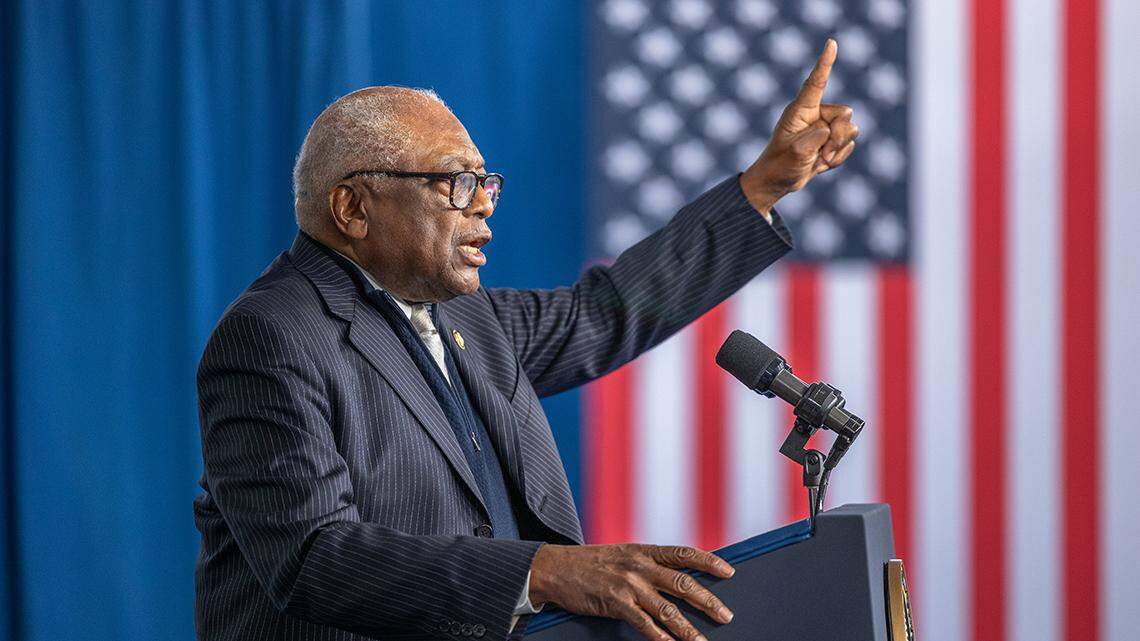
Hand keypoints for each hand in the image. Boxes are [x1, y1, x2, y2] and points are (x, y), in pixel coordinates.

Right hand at [528, 543, 734, 640]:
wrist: (555, 568)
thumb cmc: (589, 563)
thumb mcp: (621, 554)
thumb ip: (646, 563)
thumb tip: (673, 576)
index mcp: (643, 550)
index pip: (683, 553)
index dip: (708, 562)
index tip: (729, 572)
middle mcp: (639, 565)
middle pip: (682, 583)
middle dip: (708, 601)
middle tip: (726, 616)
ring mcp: (628, 585)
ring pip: (667, 608)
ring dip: (687, 628)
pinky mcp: (615, 603)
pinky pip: (644, 623)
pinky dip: (659, 637)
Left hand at [740, 38, 858, 214]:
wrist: (778, 182)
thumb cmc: (780, 165)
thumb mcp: (796, 153)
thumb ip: (816, 137)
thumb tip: (830, 129)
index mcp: (800, 111)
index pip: (815, 83)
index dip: (825, 63)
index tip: (831, 43)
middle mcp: (814, 114)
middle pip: (845, 114)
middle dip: (839, 136)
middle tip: (823, 154)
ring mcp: (824, 127)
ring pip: (851, 130)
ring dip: (839, 149)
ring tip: (820, 160)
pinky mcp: (831, 140)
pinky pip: (848, 144)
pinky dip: (839, 157)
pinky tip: (823, 163)